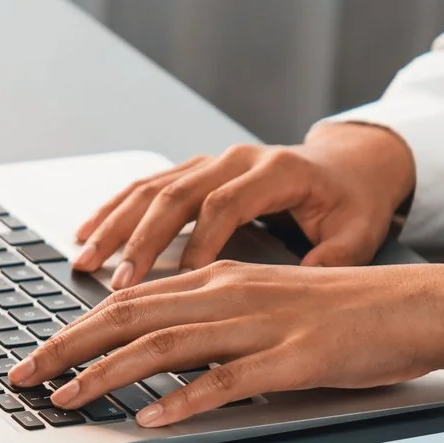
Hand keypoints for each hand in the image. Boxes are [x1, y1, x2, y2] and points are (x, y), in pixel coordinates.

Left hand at [2, 261, 443, 426]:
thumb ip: (213, 320)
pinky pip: (229, 381)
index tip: (36, 355)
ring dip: (107, 374)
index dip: (74, 328)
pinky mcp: (293, 358)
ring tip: (68, 399)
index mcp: (219, 279)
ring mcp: (261, 325)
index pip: (128, 300)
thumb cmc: (345, 311)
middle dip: (67, 347)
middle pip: (129, 316)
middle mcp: (229, 293)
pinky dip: (185, 400)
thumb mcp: (266, 305)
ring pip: (166, 345)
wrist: (420, 304)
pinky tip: (154, 418)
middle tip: (23, 376)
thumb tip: (158, 348)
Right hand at [71, 123, 416, 289]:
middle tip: (117, 281)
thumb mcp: (359, 232)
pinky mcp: (194, 171)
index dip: (202, 241)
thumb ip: (334, 258)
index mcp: (277, 171)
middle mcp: (235, 159)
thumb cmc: (353, 203)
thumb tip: (302, 283)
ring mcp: (210, 162)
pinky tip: (86, 234)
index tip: (182, 280)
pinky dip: (113, 212)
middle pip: (176, 194)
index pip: (227, 204)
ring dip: (114, 226)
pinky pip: (144, 188)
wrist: (349, 164)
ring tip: (85, 260)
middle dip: (141, 240)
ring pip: (151, 189)